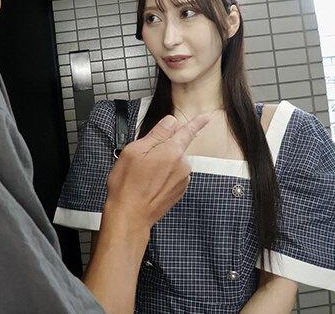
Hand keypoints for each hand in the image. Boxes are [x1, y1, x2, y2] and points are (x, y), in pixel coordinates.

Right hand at [103, 114, 209, 230]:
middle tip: (142, 160)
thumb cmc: (128, 184)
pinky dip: (162, 176)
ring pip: (173, 162)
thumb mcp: (135, 151)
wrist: (130, 216)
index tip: (206, 117)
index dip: (196, 123)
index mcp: (172, 151)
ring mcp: (182, 180)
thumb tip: (171, 122)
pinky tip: (148, 184)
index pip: (187, 131)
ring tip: (143, 175)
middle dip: (162, 148)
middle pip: (175, 147)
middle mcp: (182, 165)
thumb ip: (156, 134)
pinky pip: (173, 176)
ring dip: (162, 163)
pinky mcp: (179, 192)